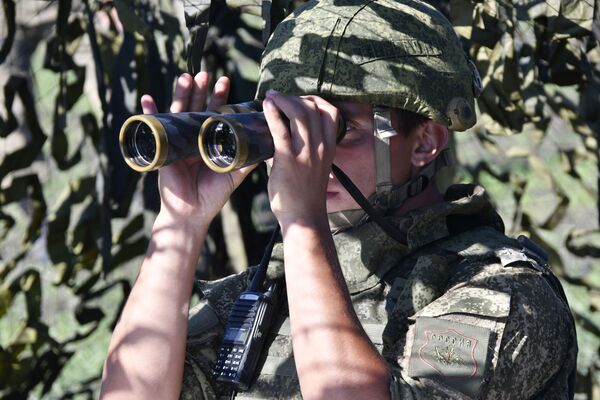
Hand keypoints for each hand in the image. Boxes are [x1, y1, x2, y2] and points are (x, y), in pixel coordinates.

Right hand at [141, 73, 253, 229]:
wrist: (192, 214)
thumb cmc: (213, 194)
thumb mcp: (234, 173)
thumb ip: (249, 159)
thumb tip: (270, 145)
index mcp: (208, 139)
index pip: (213, 112)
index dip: (219, 97)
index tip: (225, 81)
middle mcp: (191, 137)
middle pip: (195, 107)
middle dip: (200, 90)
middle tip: (206, 74)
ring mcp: (176, 141)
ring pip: (176, 112)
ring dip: (179, 94)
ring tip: (185, 77)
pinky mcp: (162, 150)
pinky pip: (152, 129)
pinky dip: (148, 114)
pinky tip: (147, 99)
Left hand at [263, 90, 339, 227]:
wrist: (304, 218)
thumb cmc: (305, 195)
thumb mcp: (313, 168)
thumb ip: (301, 151)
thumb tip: (278, 138)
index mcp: (329, 147)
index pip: (330, 112)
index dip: (314, 100)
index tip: (299, 101)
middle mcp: (320, 147)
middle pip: (313, 107)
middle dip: (294, 97)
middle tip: (278, 97)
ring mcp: (306, 152)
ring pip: (299, 113)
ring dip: (282, 100)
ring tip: (270, 97)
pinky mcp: (289, 159)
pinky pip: (281, 129)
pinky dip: (273, 112)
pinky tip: (266, 106)